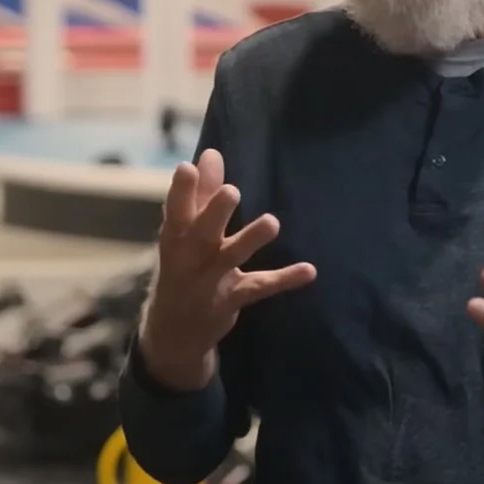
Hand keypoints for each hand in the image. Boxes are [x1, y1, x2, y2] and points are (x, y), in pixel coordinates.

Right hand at [140, 148, 316, 389]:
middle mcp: (191, 257)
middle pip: (202, 232)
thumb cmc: (182, 265)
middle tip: (232, 191)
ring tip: (272, 222)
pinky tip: (309, 270)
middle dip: (214, 212)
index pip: (176, 210)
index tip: (187, 167)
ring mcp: (211, 279)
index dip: (181, 190)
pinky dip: (284, 279)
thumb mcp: (184, 233)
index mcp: (176, 236)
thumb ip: (200, 194)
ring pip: (232, 257)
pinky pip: (260, 287)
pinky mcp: (232, 299)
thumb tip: (211, 153)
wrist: (173, 329)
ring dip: (250, 240)